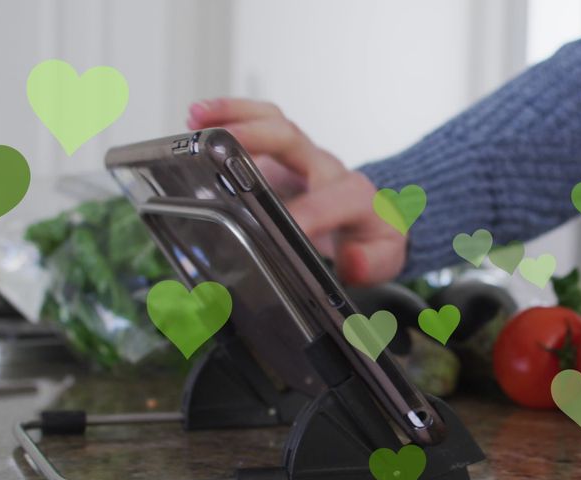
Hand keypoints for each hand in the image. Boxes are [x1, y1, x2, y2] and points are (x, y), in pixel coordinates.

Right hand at [186, 98, 405, 284]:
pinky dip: (229, 117)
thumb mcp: (384, 259)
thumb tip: (352, 261)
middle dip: (253, 135)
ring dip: (233, 114)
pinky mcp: (284, 156)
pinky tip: (198, 121)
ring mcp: (303, 158)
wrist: (376, 218)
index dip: (305, 212)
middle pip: (291, 140)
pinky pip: (260, 126)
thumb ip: (371, 263)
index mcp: (354, 197)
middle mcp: (326, 169)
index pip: (328, 199)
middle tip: (216, 144)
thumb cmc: (373, 238)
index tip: (277, 226)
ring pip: (272, 122)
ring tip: (197, 117)